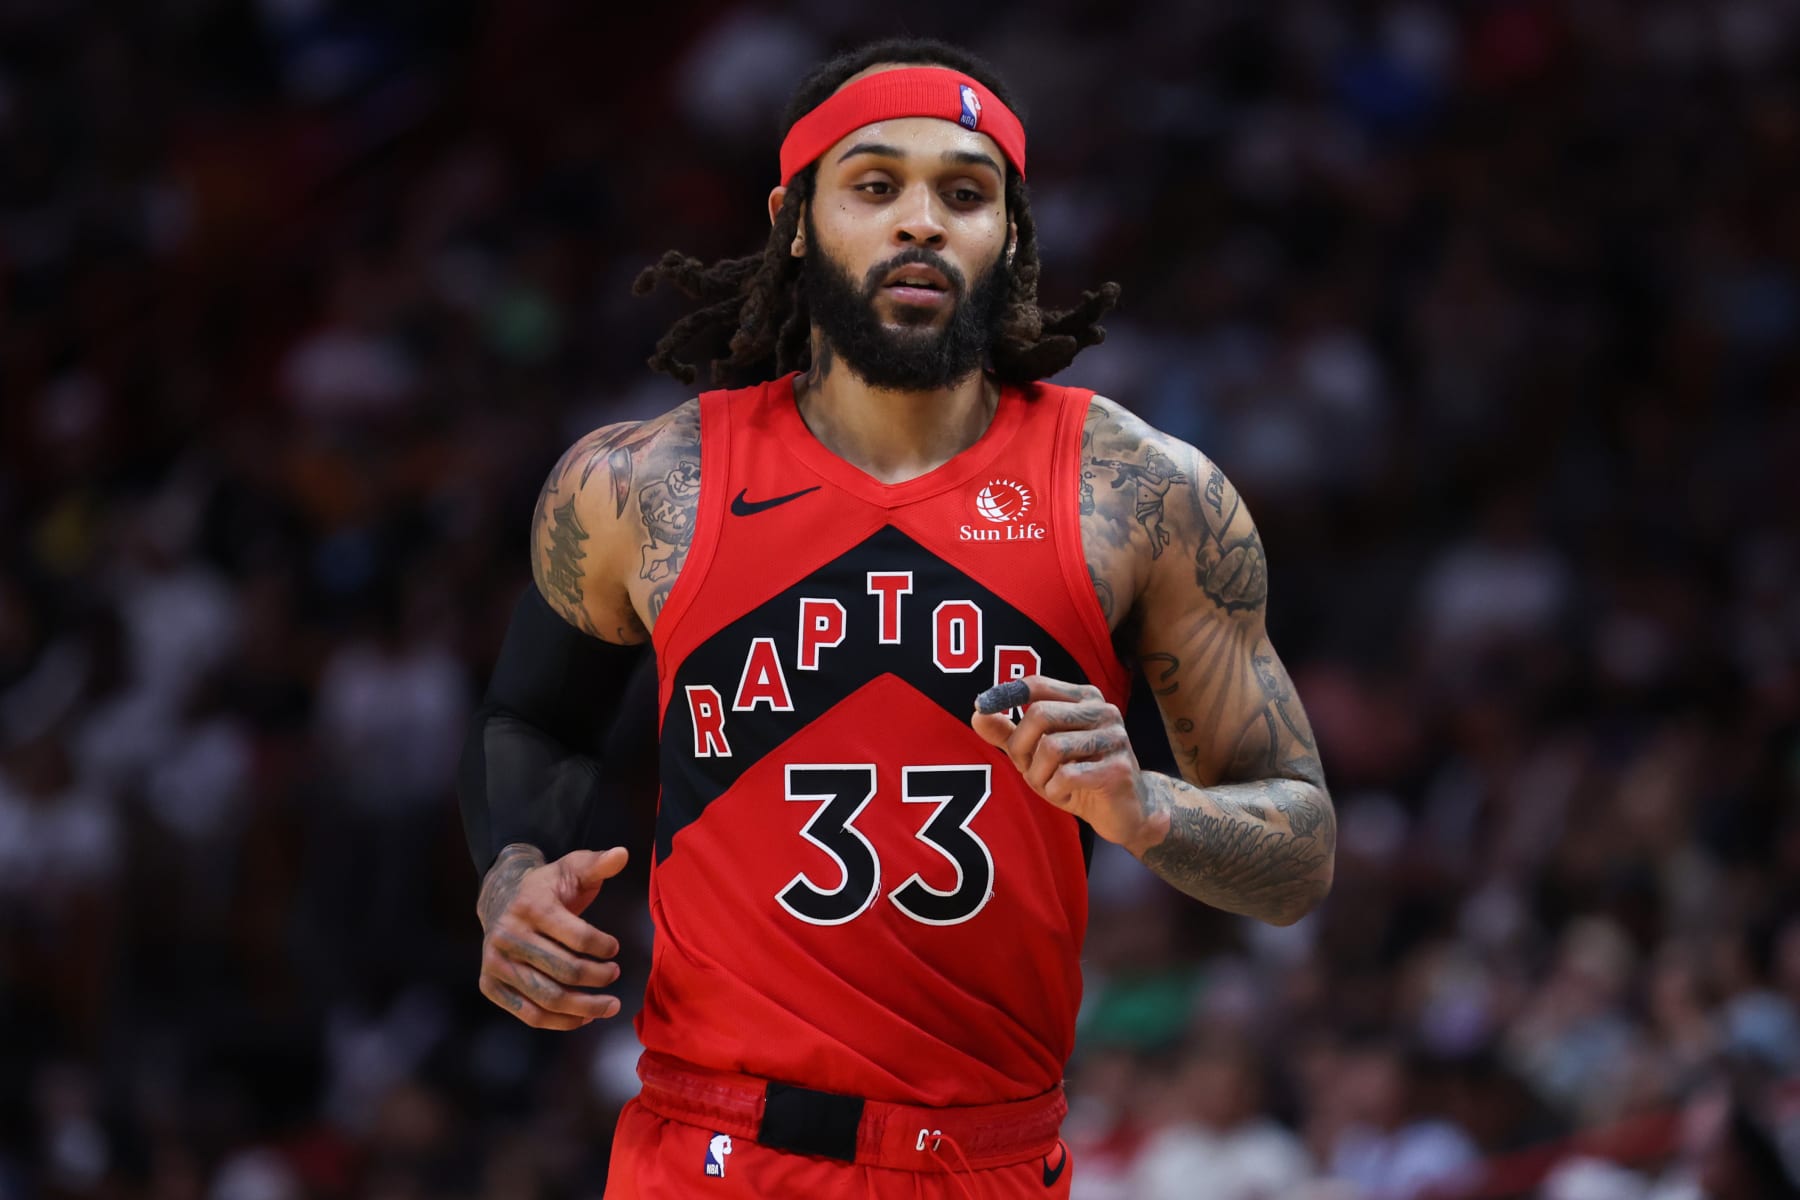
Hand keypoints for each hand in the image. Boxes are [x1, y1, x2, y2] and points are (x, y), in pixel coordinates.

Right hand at [476, 844, 628, 1029]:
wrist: (500, 899)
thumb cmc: (547, 886)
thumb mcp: (572, 868)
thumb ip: (598, 863)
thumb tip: (622, 854)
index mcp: (531, 907)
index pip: (576, 937)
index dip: (602, 946)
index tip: (615, 948)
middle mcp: (508, 936)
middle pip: (564, 971)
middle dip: (598, 978)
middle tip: (615, 975)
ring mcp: (495, 963)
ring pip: (547, 998)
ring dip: (584, 1007)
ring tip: (610, 1006)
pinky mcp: (490, 984)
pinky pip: (529, 1013)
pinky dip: (559, 1021)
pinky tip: (583, 1017)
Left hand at [970, 676, 1152, 851]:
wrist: (1126, 811)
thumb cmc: (1078, 775)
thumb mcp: (1036, 754)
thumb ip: (1008, 733)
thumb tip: (978, 715)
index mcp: (1083, 698)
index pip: (1037, 684)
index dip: (1006, 694)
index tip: (980, 707)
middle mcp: (1103, 710)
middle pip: (1040, 714)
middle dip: (1021, 747)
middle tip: (1026, 768)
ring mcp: (1115, 738)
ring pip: (1052, 747)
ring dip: (1038, 774)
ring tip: (1050, 784)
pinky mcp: (1118, 769)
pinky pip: (1067, 776)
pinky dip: (1056, 790)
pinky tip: (1067, 794)